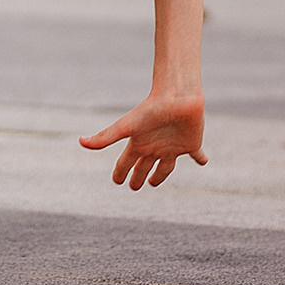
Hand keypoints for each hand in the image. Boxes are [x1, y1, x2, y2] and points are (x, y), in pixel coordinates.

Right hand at [80, 90, 206, 189]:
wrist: (177, 97)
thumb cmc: (150, 111)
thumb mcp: (126, 127)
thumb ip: (105, 137)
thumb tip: (80, 142)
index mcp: (140, 144)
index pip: (127, 162)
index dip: (120, 172)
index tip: (117, 181)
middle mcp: (155, 147)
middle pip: (144, 166)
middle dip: (138, 177)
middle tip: (133, 187)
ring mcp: (173, 146)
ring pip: (166, 165)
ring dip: (160, 174)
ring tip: (154, 182)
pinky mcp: (192, 144)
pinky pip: (197, 154)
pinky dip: (200, 158)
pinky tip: (203, 161)